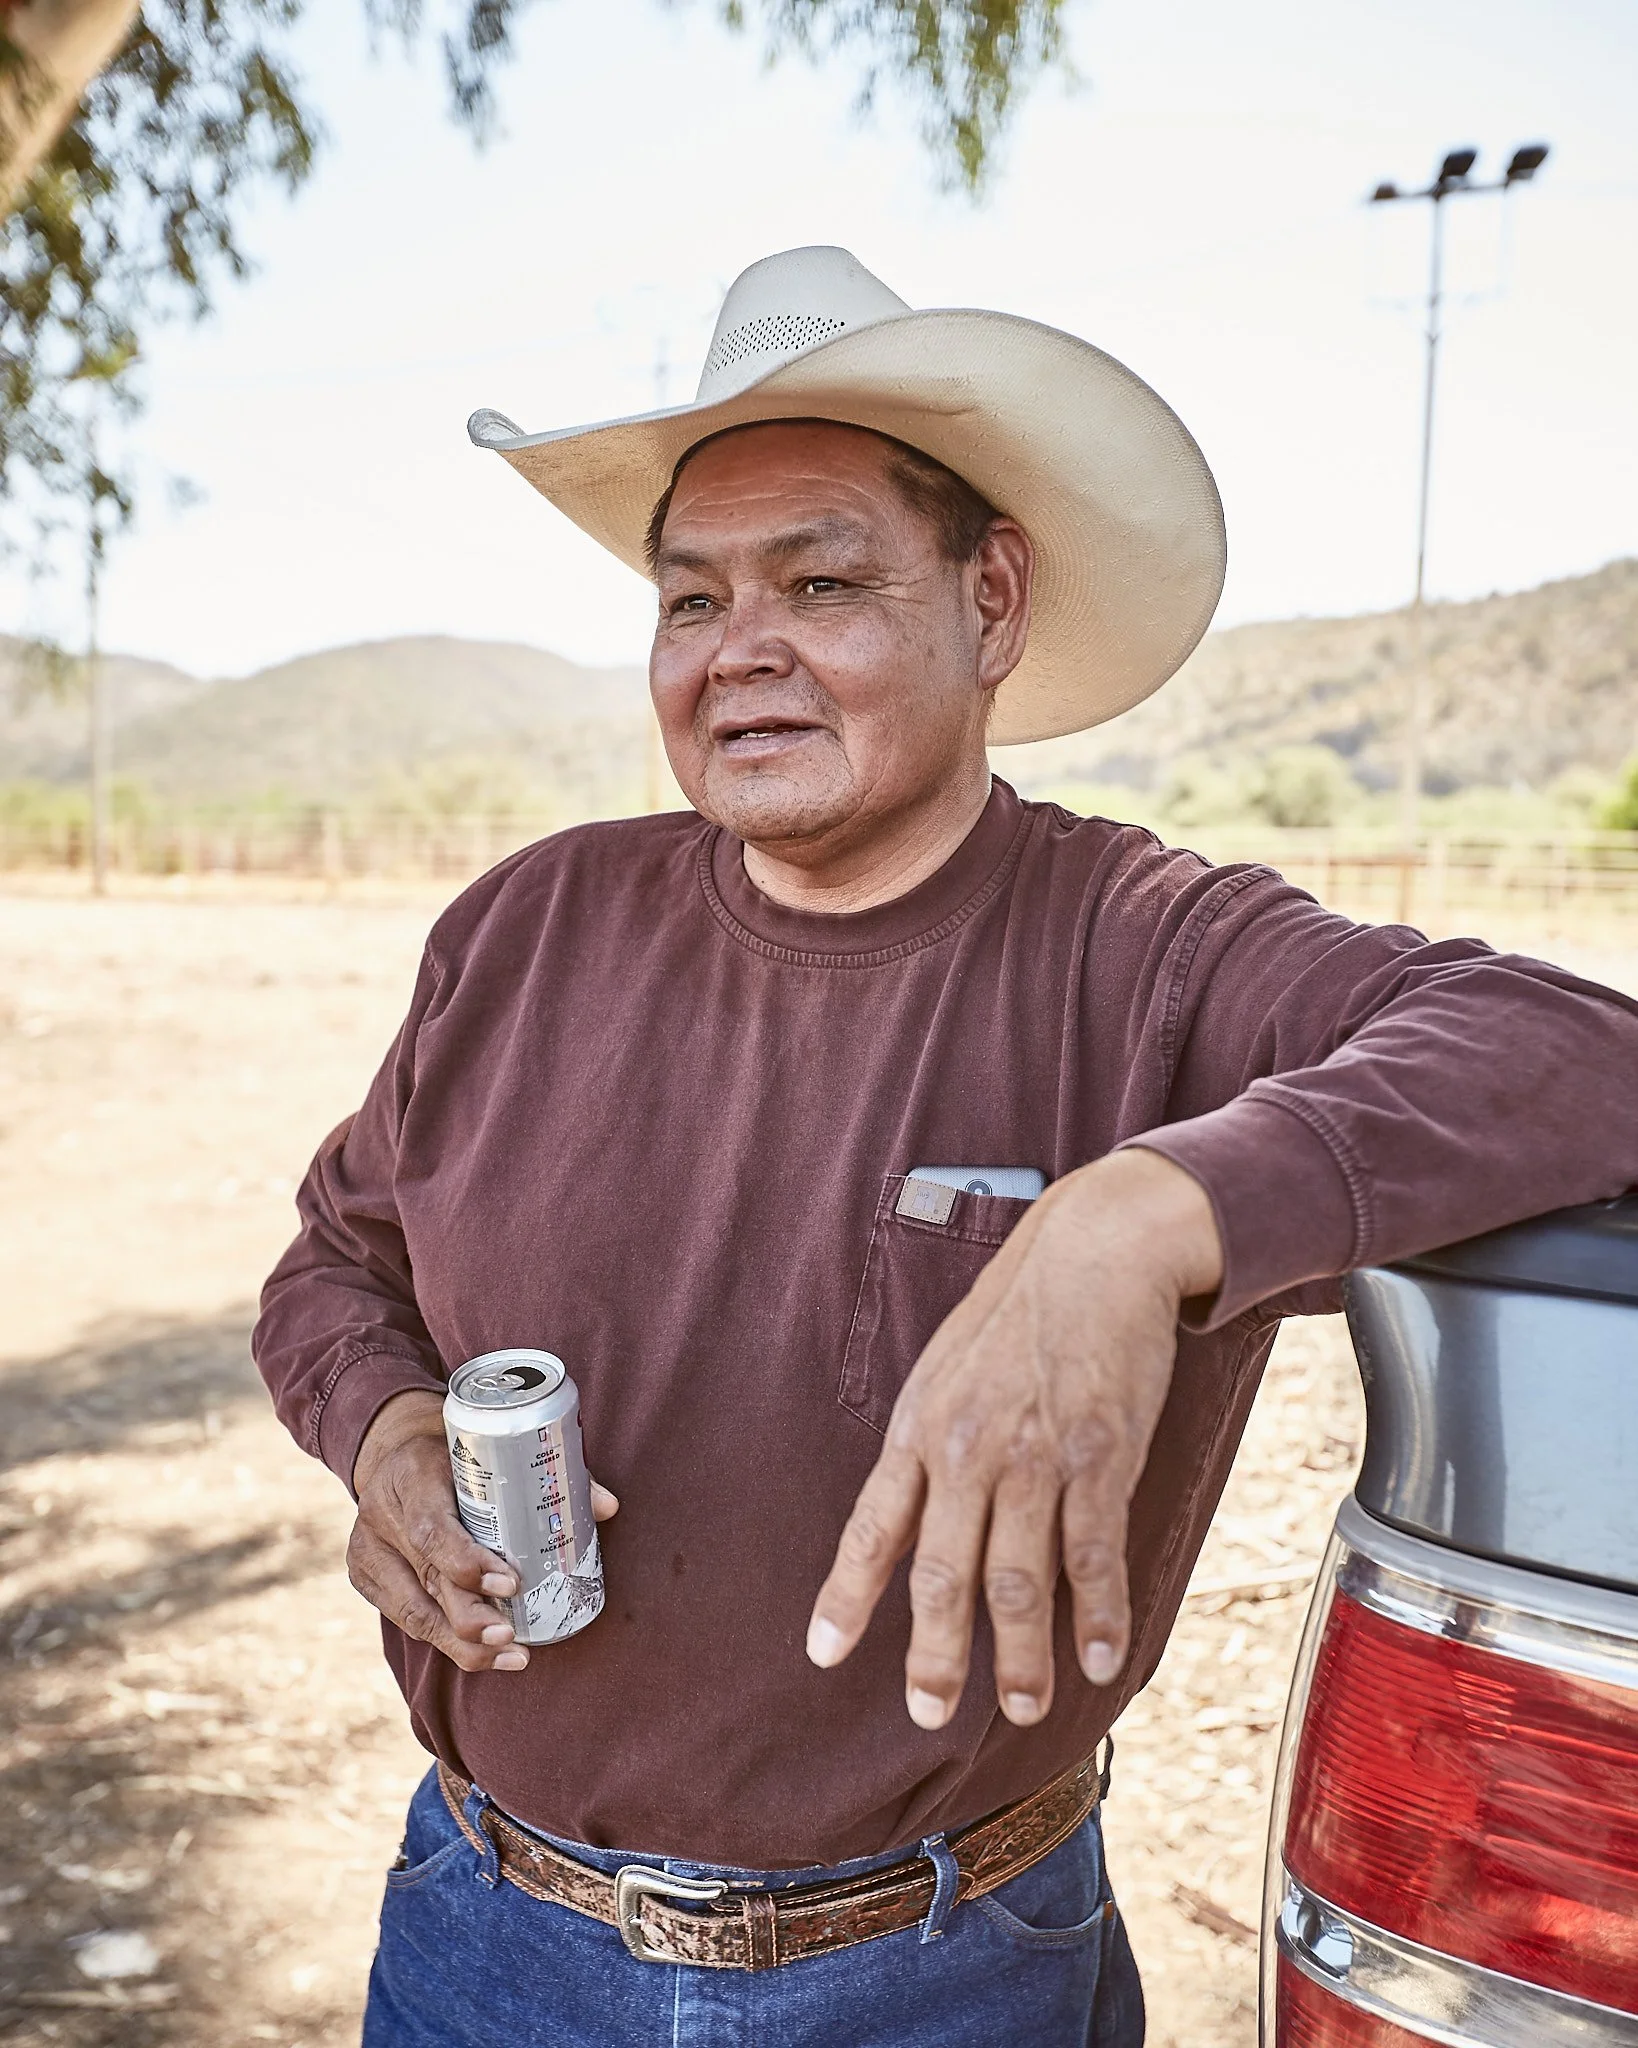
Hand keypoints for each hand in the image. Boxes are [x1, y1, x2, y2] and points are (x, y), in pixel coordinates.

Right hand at [346, 1389, 618, 1671]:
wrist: (392, 1450)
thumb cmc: (454, 1450)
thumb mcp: (487, 1446)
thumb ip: (543, 1473)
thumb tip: (605, 1506)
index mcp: (411, 1477)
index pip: (432, 1530)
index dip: (467, 1563)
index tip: (511, 1583)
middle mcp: (382, 1518)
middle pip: (426, 1580)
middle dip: (471, 1617)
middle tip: (513, 1636)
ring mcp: (368, 1553)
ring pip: (413, 1612)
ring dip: (463, 1643)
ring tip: (509, 1656)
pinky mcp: (366, 1579)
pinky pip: (406, 1620)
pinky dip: (447, 1641)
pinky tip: (484, 1654)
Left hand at [805, 1149, 1222, 1728]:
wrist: (1094, 1251)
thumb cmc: (1017, 1311)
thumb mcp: (946, 1369)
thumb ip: (928, 1443)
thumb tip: (910, 1510)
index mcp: (920, 1428)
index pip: (872, 1529)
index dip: (846, 1596)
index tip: (823, 1653)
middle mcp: (968, 1449)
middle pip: (942, 1575)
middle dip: (935, 1656)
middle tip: (929, 1716)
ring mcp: (1035, 1457)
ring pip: (1018, 1580)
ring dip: (1021, 1656)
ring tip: (1022, 1707)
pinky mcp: (1099, 1457)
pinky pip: (1093, 1554)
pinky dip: (1097, 1615)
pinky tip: (1098, 1658)